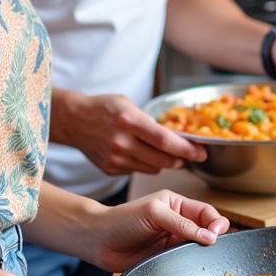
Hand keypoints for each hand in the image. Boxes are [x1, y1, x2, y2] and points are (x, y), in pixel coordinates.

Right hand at [57, 91, 205, 174]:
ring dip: (164, 162)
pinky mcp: (111, 169)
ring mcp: (116, 158)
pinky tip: (140, 153)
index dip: (187, 149)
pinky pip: (138, 171)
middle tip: (190, 155)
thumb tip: (176, 138)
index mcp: (129, 121)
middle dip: (181, 159)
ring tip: (164, 152)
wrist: (74, 120)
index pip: (165, 141)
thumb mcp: (129, 105)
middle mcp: (122, 142)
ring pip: (153, 168)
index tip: (201, 152)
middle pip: (163, 160)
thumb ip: (150, 122)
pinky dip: (145, 164)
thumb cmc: (104, 108)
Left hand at [87, 190, 229, 272]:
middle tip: (211, 247)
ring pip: (197, 247)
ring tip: (202, 258)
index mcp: (176, 204)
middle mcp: (177, 222)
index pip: (206, 211)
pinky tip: (190, 267)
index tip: (217, 234)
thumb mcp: (155, 214)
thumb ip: (182, 224)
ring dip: (201, 253)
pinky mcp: (165, 258)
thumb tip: (210, 236)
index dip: (216, 222)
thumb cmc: (122, 220)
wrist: (98, 241)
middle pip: (205, 229)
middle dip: (212, 238)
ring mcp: (172, 241)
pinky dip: (190, 264)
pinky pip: (184, 261)